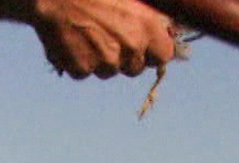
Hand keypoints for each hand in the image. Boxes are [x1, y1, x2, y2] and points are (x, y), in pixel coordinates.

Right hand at [16, 0, 179, 78]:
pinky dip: (77, 59)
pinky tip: (70, 38)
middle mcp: (131, 47)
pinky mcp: (82, 69)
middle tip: (107, 32)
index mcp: (147, 25)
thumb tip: (167, 27)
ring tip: (85, 30)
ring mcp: (106, 61)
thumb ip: (150, 15)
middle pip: (135, 68)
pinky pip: (84, 72)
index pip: (164, 55)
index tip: (142, 43)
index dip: (152, 50)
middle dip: (124, 56)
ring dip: (99, 58)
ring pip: (108, 71)